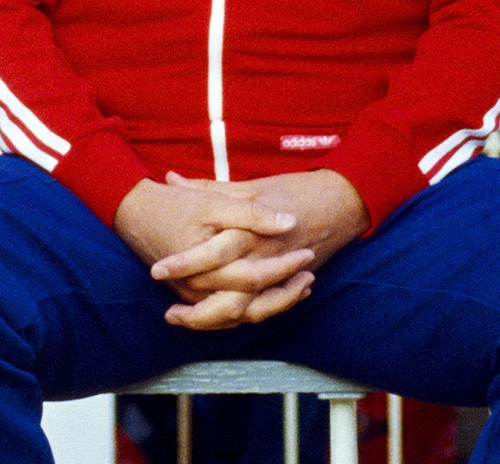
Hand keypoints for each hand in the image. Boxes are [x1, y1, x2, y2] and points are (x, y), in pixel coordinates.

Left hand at [148, 170, 368, 332]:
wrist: (341, 203)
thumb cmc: (293, 189)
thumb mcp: (248, 185)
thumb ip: (207, 187)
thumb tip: (170, 177)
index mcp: (250, 230)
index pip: (211, 253)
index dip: (184, 263)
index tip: (158, 271)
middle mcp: (263, 259)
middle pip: (230, 298)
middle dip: (198, 312)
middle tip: (170, 315)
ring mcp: (277, 275)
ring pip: (246, 311)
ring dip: (215, 322)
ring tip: (186, 321)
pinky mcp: (287, 284)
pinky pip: (262, 309)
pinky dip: (239, 318)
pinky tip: (217, 320)